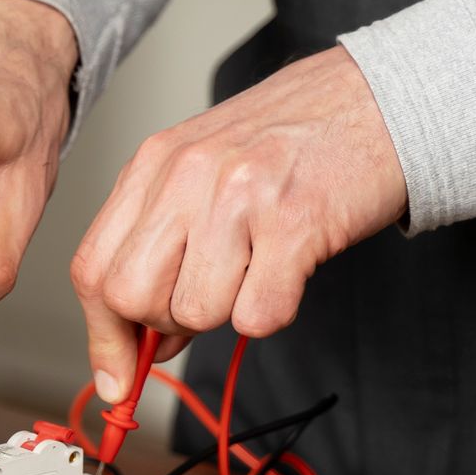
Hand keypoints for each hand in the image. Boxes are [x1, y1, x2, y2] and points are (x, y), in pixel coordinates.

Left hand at [70, 47, 406, 399]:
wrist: (382, 99)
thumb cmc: (294, 140)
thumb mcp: (204, 173)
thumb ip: (162, 246)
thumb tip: (141, 343)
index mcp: (155, 164)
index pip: (93, 268)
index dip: (103, 333)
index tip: (118, 375)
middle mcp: (187, 175)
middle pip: (130, 296)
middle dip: (164, 324)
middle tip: (209, 298)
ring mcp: (239, 197)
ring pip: (195, 312)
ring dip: (227, 311)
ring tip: (259, 264)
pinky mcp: (295, 223)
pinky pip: (257, 315)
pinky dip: (273, 310)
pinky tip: (290, 268)